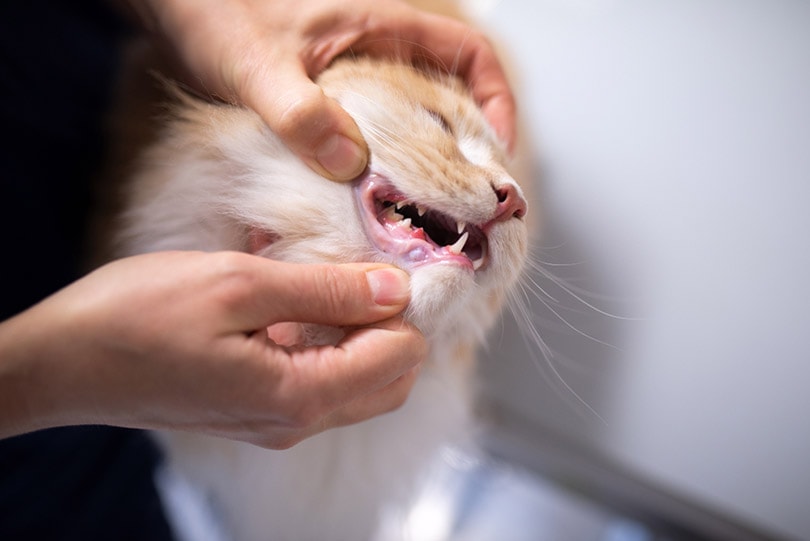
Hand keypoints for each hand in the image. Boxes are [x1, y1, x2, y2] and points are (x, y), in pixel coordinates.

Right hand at [0, 252, 425, 448]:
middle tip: (368, 265)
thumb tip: (395, 290)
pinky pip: (319, 379)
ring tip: (330, 272)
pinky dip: (327, 338)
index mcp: (299, 395)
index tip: (391, 258)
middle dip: (394, 322)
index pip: (400, 358)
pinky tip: (296, 294)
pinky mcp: (256, 409)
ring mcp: (276, 421)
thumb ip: (324, 289)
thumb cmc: (136, 317)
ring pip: (359, 382)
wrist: (62, 363)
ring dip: (361, 329)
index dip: (406, 307)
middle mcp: (296, 421)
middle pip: (390, 379)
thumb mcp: (236, 284)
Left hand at [136, 0, 515, 179]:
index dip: (496, 99)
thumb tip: (349, 163)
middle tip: (466, 200)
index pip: (469, 53)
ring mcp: (353, 79)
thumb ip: (300, 112)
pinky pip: (375, 135)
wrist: (170, 7)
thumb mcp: (257, 65)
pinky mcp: (328, 102)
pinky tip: (371, 201)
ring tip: (426, 212)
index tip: (497, 150)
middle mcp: (376, 53)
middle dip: (466, 145)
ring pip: (413, 119)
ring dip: (425, 162)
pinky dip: (384, 166)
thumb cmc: (212, 13)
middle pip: (450, 96)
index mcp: (380, 27)